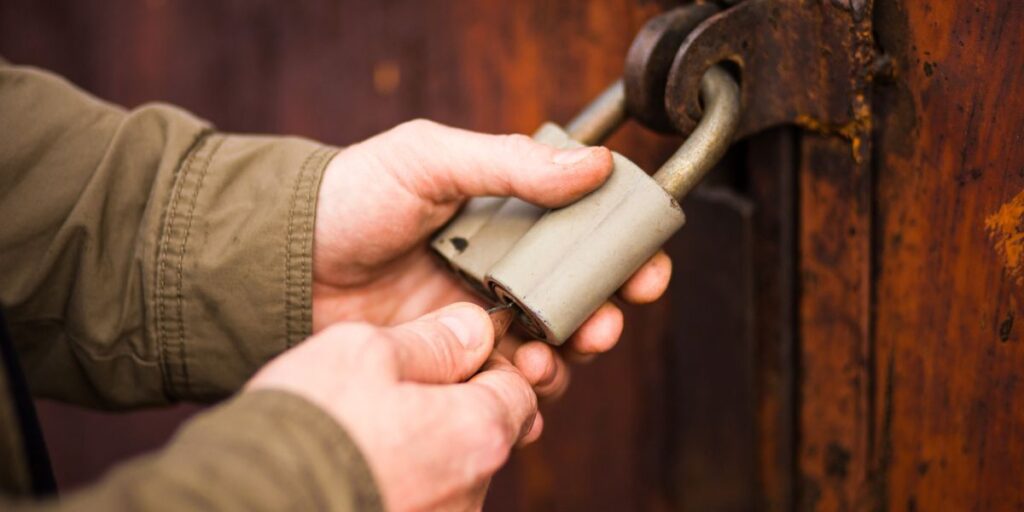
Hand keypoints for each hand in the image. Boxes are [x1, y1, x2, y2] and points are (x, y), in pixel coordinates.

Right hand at [248, 303, 536, 510]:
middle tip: (393, 395)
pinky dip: (396, 484)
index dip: (485, 366)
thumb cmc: (310, 424)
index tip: (447, 358)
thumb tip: (475, 331)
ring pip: (448, 474)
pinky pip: (418, 502)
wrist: (246, 504)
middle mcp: (472, 492)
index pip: (518, 390)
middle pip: (483, 435)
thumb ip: (432, 341)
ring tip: (362, 437)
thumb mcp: (366, 351)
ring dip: (420, 452)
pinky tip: (353, 471)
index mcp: (478, 432)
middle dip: (451, 411)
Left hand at [313, 119, 672, 398]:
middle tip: (602, 325)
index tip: (647, 270)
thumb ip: (513, 164)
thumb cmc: (351, 196)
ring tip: (544, 357)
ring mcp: (475, 321)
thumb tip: (597, 165)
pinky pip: (501, 390)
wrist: (281, 258)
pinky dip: (520, 399)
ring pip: (548, 351)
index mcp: (506, 218)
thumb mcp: (431, 159)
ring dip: (565, 360)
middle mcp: (501, 271)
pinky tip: (518, 394)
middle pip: (579, 301)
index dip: (624, 255)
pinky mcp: (447, 365)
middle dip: (604, 317)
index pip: (584, 238)